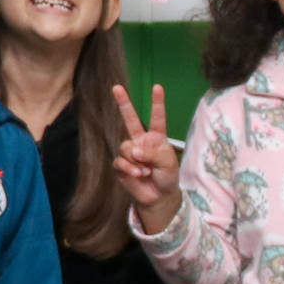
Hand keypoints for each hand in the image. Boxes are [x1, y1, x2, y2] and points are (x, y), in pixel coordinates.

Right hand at [111, 83, 184, 231]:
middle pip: (130, 119)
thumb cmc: (167, 176)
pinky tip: (138, 175)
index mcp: (156, 137)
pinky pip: (120, 161)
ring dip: (136, 160)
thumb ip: (152, 153)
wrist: (158, 196)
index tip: (157, 87)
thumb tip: (134, 150)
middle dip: (123, 103)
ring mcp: (130, 152)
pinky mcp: (121, 165)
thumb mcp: (167, 163)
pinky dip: (129, 168)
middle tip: (116, 87)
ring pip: (125, 146)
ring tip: (146, 171)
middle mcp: (141, 141)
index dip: (157, 103)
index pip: (157, 117)